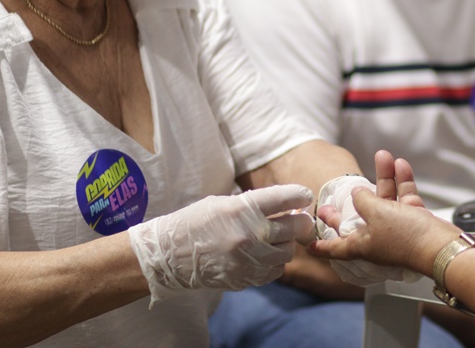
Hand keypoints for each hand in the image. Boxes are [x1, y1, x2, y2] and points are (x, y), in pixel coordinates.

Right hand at [128, 184, 314, 305]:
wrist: (170, 255)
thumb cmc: (197, 222)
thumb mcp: (224, 203)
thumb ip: (256, 204)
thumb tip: (287, 206)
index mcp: (242, 209)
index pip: (285, 198)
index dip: (300, 195)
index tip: (304, 196)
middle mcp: (249, 234)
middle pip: (295, 226)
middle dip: (301, 221)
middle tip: (298, 218)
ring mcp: (248, 259)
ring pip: (288, 250)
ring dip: (287, 242)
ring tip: (278, 237)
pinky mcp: (246, 278)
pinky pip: (276, 270)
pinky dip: (276, 261)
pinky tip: (267, 254)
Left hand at [309, 151, 457, 275]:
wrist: (440, 246)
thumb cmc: (404, 236)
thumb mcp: (375, 213)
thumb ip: (362, 200)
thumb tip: (357, 193)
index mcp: (362, 245)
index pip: (336, 248)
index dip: (322, 247)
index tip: (309, 247)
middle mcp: (377, 238)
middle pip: (358, 219)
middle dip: (347, 205)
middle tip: (330, 200)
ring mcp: (397, 229)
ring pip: (385, 200)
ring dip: (384, 177)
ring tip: (383, 154)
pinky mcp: (415, 220)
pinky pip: (404, 198)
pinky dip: (402, 182)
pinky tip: (400, 164)